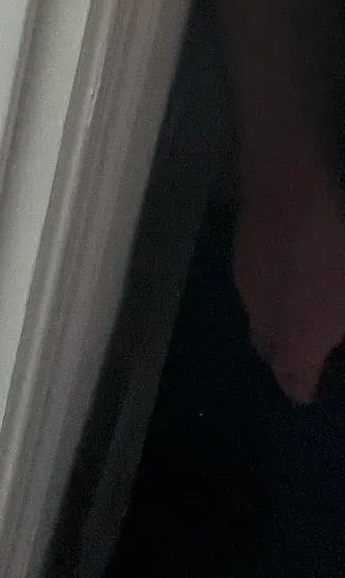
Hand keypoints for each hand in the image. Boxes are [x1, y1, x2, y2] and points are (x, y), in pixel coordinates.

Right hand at [234, 162, 344, 402]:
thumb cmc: (336, 246)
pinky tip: (291, 268)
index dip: (300, 388)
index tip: (307, 393)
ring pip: (259, 314)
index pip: (293, 378)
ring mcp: (249, 283)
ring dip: (278, 317)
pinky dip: (272, 287)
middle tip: (308, 348)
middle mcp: (266, 318)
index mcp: (301, 335)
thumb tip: (338, 331)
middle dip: (285, 355)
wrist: (289, 184)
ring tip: (303, 303)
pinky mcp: (242, 253)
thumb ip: (340, 324)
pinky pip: (255, 285)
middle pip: (268, 350)